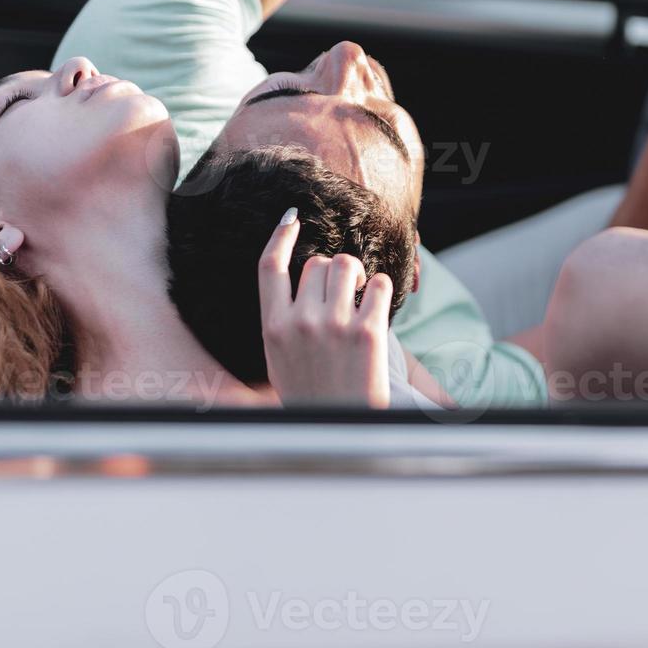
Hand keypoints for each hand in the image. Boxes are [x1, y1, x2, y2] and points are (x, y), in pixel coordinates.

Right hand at [258, 209, 392, 407]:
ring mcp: (334, 326)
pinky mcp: (368, 332)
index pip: (268, 267)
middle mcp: (300, 322)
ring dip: (355, 275)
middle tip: (341, 294)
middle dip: (330, 271)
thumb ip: (283, 319)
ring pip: (346, 265)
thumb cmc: (311, 391)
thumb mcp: (279, 358)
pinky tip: (375, 306)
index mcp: (273, 327)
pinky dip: (378, 288)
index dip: (280, 236)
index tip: (291, 218)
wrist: (340, 429)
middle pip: (316, 263)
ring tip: (358, 297)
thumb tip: (299, 276)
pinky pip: (377, 284)